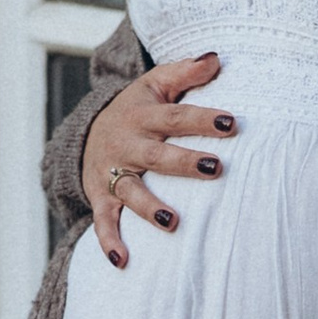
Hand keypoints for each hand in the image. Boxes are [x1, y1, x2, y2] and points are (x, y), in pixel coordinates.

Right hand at [82, 55, 237, 264]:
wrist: (86, 133)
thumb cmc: (137, 109)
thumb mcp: (155, 85)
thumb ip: (185, 72)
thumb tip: (217, 57)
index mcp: (143, 115)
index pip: (176, 116)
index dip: (202, 119)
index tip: (231, 123)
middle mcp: (127, 144)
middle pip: (156, 155)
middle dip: (184, 163)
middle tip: (215, 168)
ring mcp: (112, 173)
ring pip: (130, 191)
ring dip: (149, 207)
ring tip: (171, 222)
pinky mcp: (101, 197)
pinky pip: (103, 221)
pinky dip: (110, 242)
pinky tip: (123, 261)